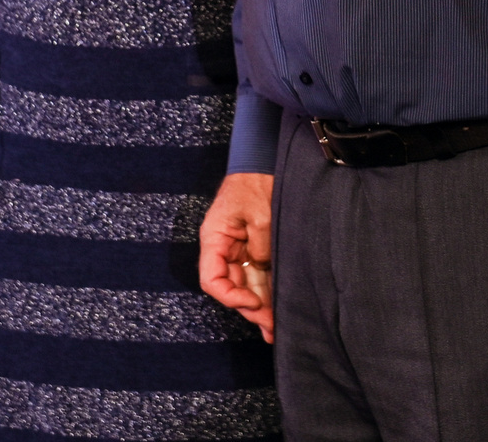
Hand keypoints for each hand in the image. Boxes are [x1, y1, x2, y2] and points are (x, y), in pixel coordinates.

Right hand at [197, 172, 275, 341]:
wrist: (264, 160)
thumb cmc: (256, 182)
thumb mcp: (260, 215)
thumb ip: (261, 247)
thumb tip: (264, 272)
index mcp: (214, 239)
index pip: (212, 280)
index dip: (231, 297)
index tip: (255, 302)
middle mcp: (223, 248)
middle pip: (231, 288)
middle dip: (250, 308)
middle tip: (271, 326)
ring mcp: (239, 249)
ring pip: (245, 285)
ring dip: (259, 305)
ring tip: (275, 327)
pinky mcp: (254, 248)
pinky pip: (257, 275)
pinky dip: (266, 291)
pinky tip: (275, 308)